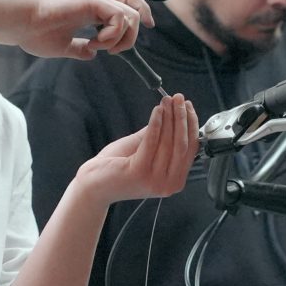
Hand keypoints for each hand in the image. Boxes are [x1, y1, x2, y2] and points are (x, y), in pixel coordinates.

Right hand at [15, 0, 151, 60]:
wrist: (18, 21)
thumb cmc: (34, 32)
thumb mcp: (62, 46)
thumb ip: (78, 49)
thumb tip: (92, 55)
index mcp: (89, 13)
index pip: (122, 11)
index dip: (133, 24)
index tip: (125, 47)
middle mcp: (96, 4)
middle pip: (134, 8)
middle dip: (134, 35)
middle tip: (114, 51)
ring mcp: (94, 1)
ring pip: (130, 14)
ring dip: (121, 38)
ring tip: (98, 46)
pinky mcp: (91, 1)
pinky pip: (118, 17)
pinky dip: (113, 34)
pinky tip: (94, 42)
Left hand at [74, 93, 198, 204]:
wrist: (94, 187)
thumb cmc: (117, 170)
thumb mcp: (144, 151)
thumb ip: (160, 137)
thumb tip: (173, 114)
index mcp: (175, 181)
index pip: (191, 149)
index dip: (191, 124)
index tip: (189, 106)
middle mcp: (169, 184)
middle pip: (182, 144)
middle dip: (181, 117)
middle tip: (179, 99)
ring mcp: (155, 180)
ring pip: (168, 141)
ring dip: (169, 117)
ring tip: (166, 101)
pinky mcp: (139, 172)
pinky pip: (151, 141)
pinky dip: (156, 123)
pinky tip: (157, 110)